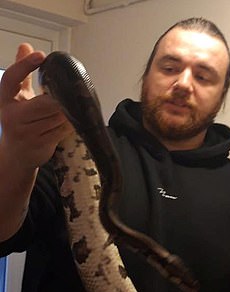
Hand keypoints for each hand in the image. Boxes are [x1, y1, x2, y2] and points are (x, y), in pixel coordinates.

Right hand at [0, 43, 72, 168]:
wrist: (16, 155)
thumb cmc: (19, 122)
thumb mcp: (16, 97)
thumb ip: (22, 74)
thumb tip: (26, 47)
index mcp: (5, 101)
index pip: (11, 80)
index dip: (24, 65)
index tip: (40, 55)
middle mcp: (13, 117)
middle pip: (43, 102)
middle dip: (58, 98)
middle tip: (68, 92)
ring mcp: (26, 133)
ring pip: (56, 117)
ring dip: (67, 112)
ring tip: (70, 107)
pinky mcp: (39, 145)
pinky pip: (61, 130)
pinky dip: (69, 124)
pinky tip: (70, 120)